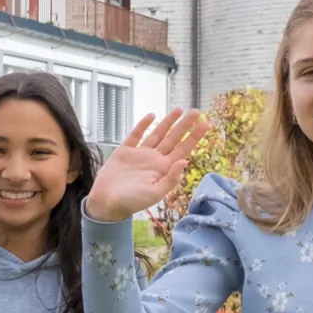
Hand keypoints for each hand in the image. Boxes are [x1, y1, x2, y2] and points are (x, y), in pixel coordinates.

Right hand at [85, 109, 207, 222]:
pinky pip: (136, 135)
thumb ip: (171, 178)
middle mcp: (154, 159)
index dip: (194, 137)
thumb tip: (185, 161)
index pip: (183, 150)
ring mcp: (140, 154)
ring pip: (158, 134)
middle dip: (185, 125)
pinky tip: (151, 116)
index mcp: (163, 169)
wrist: (106, 202)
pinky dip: (143, 125)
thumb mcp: (155, 193)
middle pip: (173, 138)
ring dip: (168, 122)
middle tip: (197, 111)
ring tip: (179, 109)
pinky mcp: (125, 151)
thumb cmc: (131, 202)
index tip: (205, 124)